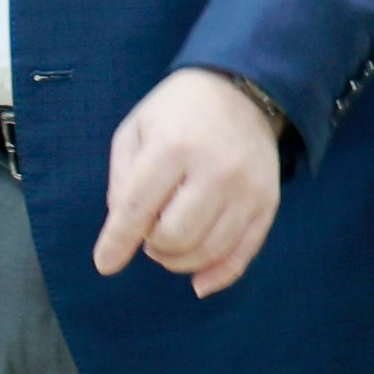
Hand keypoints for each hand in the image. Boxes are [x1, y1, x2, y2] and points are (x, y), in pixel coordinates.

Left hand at [90, 69, 284, 295]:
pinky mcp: (268, 203)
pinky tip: (198, 282)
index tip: (105, 263)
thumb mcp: (135, 130)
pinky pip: (242, 255)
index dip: (118, 241)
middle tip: (148, 230)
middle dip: (151, 244)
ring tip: (169, 239)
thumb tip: (123, 232)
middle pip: (174, 237)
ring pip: (206, 251)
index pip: (139, 208)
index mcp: (173, 147)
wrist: (241, 90)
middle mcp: (215, 170)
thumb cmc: (177, 113)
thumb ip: (122, 179)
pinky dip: (217, 276)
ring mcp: (246, 189)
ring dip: (178, 259)